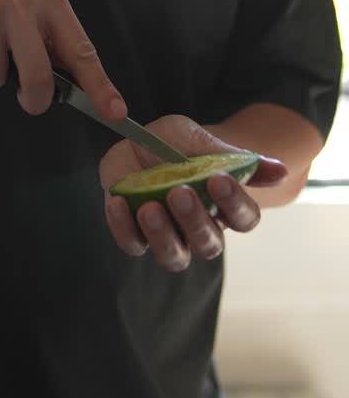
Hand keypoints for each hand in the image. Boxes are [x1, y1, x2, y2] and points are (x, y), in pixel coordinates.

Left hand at [100, 114, 287, 271]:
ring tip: (149, 208)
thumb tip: (280, 170)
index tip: (218, 179)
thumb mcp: (202, 140)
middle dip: (195, 221)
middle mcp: (200, 228)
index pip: (244, 218)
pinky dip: (124, 228)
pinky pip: (133, 244)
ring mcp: (168, 235)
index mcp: (224, 206)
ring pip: (175, 257)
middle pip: (210, 244)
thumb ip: (235, 158)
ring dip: (163, 235)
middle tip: (179, 193)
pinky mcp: (135, 234)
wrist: (137, 141)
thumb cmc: (176, 144)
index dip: (235, 204)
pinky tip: (117, 204)